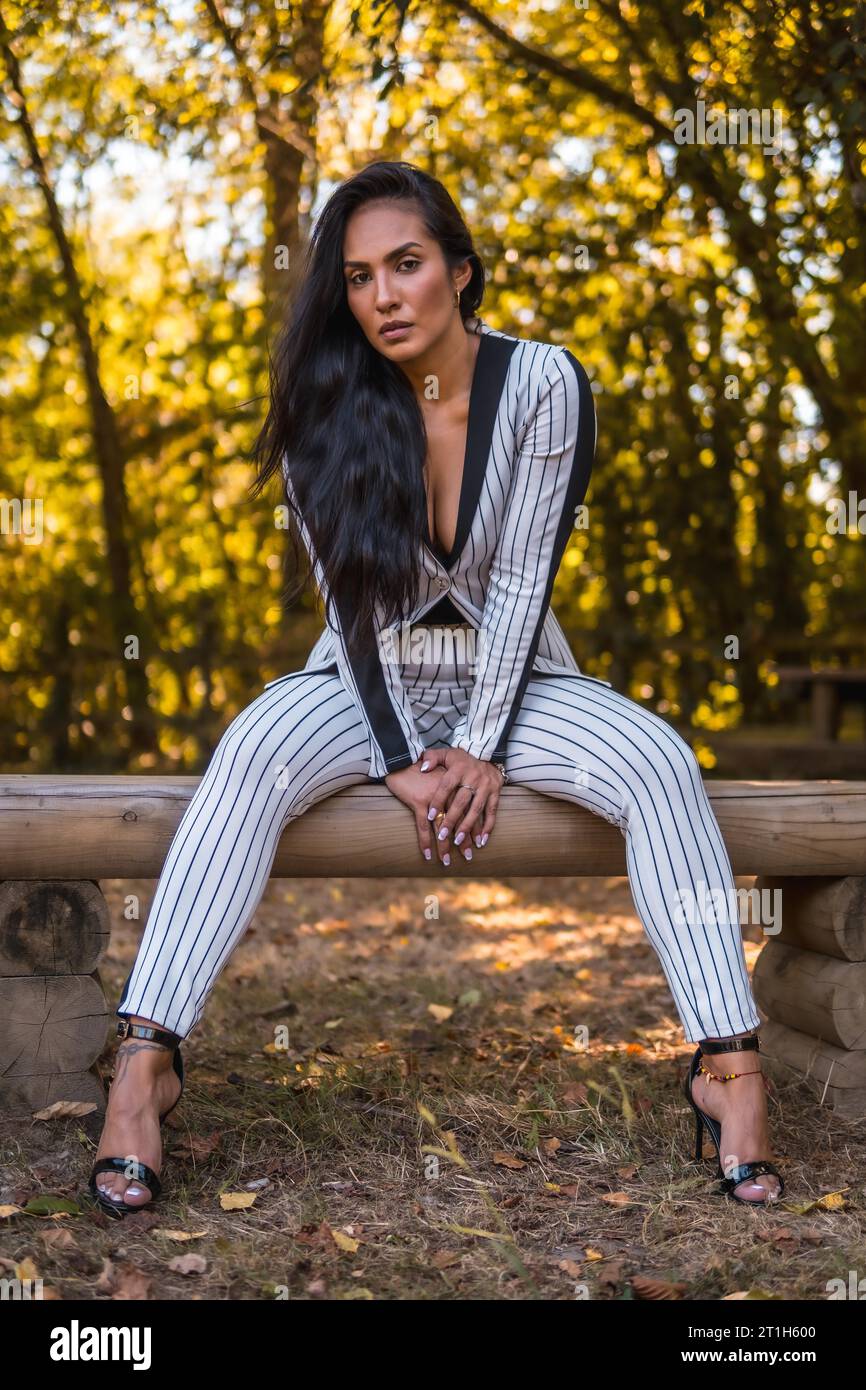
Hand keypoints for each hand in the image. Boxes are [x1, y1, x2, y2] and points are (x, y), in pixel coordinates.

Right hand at [384, 750, 472, 866]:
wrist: (402, 760)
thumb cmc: (420, 769)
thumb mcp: (441, 776)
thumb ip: (450, 788)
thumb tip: (457, 807)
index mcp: (456, 788)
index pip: (468, 811)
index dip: (473, 828)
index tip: (478, 843)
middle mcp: (449, 795)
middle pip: (459, 822)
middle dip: (463, 841)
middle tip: (467, 857)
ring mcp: (434, 800)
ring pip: (442, 828)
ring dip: (445, 847)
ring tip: (447, 861)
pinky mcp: (419, 802)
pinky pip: (424, 827)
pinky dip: (426, 842)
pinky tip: (428, 855)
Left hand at [422, 747, 503, 852]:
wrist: (488, 753)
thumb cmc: (461, 758)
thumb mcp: (446, 753)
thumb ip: (432, 758)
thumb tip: (423, 768)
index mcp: (459, 768)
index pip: (446, 787)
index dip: (438, 801)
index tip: (429, 816)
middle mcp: (473, 777)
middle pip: (461, 802)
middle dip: (451, 820)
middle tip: (442, 836)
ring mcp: (486, 786)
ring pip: (476, 809)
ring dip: (468, 827)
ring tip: (459, 842)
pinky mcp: (496, 792)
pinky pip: (492, 812)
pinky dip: (488, 827)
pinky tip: (481, 841)